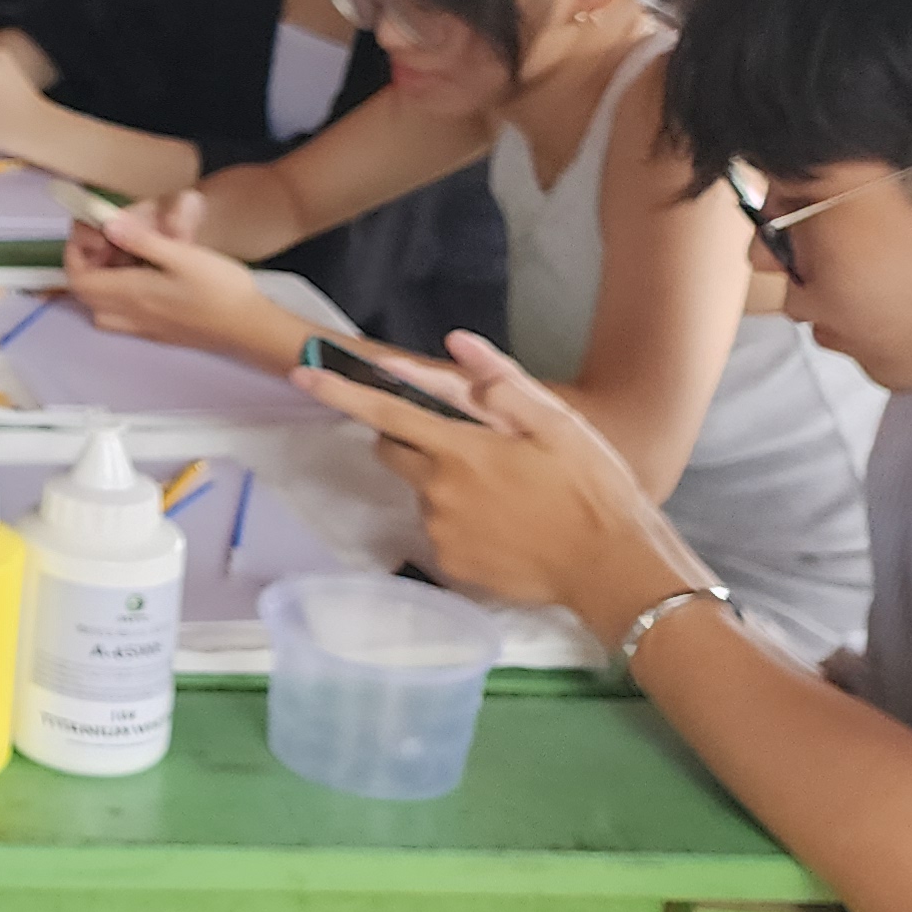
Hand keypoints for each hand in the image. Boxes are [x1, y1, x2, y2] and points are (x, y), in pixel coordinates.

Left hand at [58, 190, 284, 360]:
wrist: (250, 327)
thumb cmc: (220, 289)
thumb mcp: (182, 255)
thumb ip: (142, 242)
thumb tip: (108, 227)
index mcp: (131, 293)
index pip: (79, 280)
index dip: (74, 256)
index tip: (89, 236)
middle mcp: (131, 315)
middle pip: (87, 296)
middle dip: (87, 267)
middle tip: (108, 244)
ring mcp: (145, 328)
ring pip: (102, 311)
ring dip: (101, 286)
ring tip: (123, 261)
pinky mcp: (160, 334)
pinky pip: (122, 320)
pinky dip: (118, 300)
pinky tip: (144, 281)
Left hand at [298, 332, 708, 639]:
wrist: (611, 567)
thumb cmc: (590, 488)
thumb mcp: (556, 424)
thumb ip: (499, 383)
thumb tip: (457, 344)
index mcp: (461, 450)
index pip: (386, 413)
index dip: (340, 392)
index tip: (300, 374)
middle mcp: (438, 492)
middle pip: (394, 451)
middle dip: (411, 437)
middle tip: (465, 441)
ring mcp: (441, 532)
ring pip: (422, 491)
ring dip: (444, 481)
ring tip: (505, 490)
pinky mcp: (450, 565)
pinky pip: (439, 529)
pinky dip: (459, 519)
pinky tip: (504, 522)